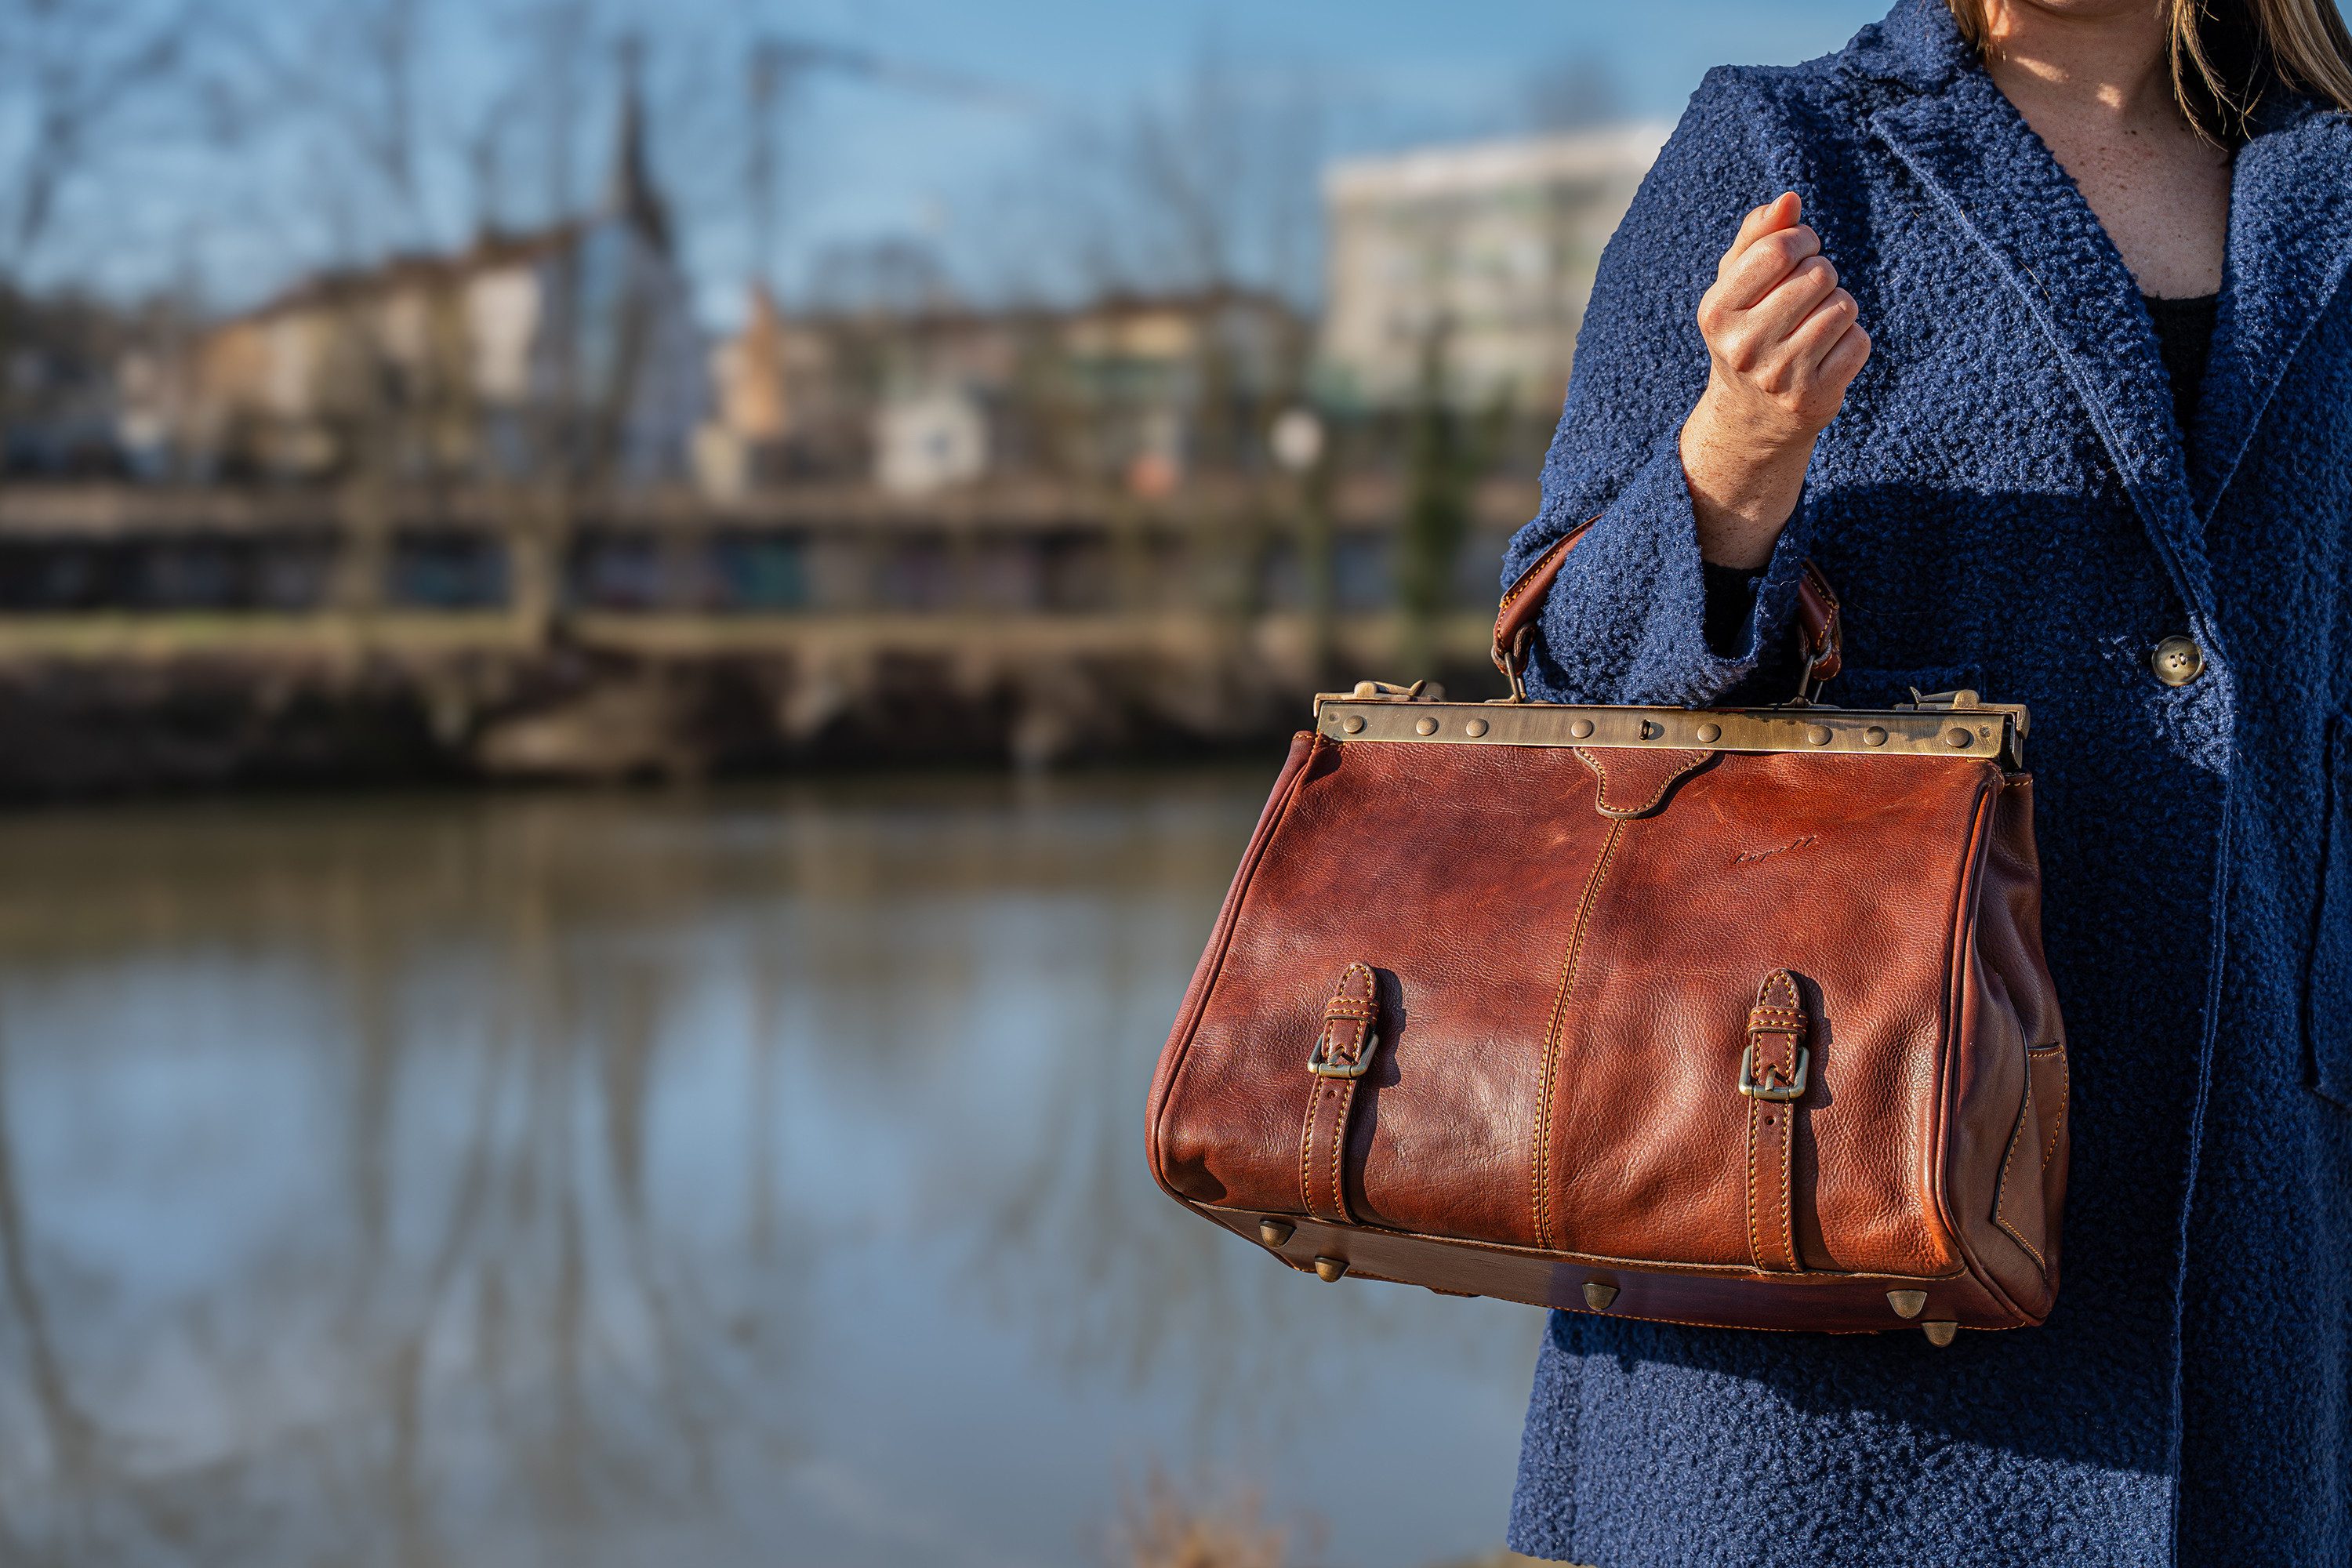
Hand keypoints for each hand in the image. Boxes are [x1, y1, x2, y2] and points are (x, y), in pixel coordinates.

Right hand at [1678, 192, 1870, 569]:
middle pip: (1818, 275)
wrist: (1749, 419)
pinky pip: (1859, 342)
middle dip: (1822, 274)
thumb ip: (1757, 237)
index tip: (1800, 251)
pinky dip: (1852, 341)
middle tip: (1808, 294)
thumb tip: (1789, 199)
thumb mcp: (1737, 286)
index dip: (1802, 239)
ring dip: (1839, 307)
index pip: (1779, 250)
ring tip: (1817, 324)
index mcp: (1717, 311)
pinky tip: (1829, 353)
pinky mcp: (1814, 398)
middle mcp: (1744, 346)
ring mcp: (1780, 376)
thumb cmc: (1748, 332)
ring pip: (1843, 307)